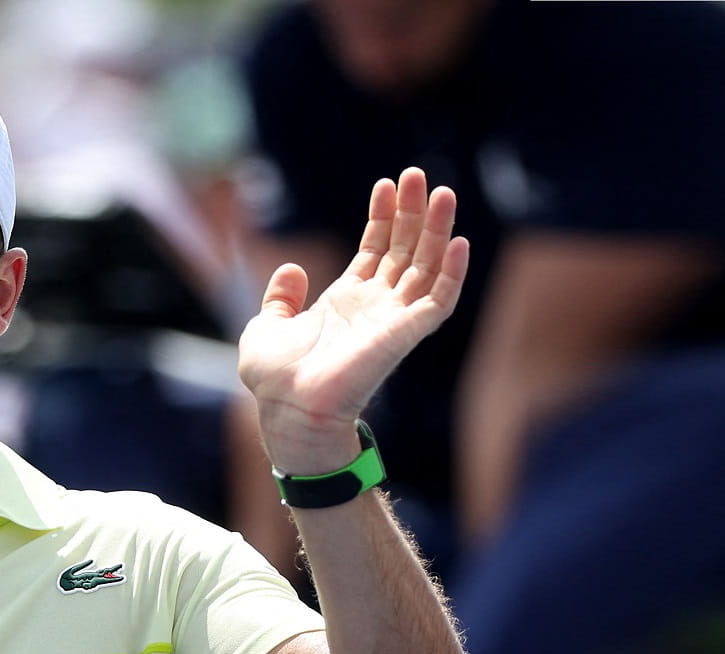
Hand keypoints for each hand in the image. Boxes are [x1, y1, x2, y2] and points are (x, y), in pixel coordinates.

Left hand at [239, 167, 467, 474]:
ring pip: (427, 267)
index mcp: (346, 301)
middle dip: (413, 212)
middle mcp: (375, 307)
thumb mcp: (265, 327)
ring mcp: (393, 319)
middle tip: (419, 175)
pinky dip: (451, 273)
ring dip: (437, 230)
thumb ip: (280, 298)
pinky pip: (438, 301)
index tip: (386, 185)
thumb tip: (292, 269)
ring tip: (443, 193)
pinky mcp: (405, 334)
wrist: (287, 408)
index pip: (376, 249)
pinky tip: (458, 242)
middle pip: (405, 250)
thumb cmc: (275, 379)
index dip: (383, 217)